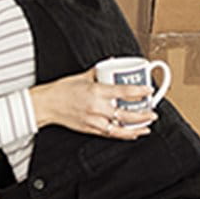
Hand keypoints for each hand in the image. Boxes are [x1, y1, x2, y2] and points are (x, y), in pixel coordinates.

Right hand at [29, 68, 156, 139]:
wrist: (47, 104)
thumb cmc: (63, 90)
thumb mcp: (83, 76)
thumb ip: (100, 71)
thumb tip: (112, 62)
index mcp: (97, 91)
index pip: (124, 91)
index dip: (139, 92)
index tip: (149, 90)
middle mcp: (97, 107)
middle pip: (125, 113)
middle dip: (142, 115)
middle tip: (152, 113)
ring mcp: (94, 120)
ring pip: (120, 128)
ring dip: (136, 128)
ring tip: (147, 126)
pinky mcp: (90, 129)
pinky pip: (111, 134)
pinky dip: (123, 135)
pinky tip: (132, 134)